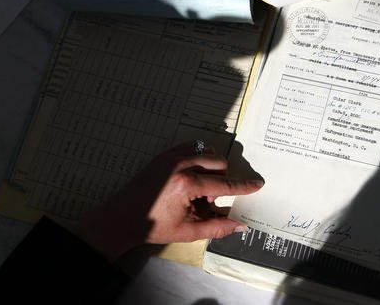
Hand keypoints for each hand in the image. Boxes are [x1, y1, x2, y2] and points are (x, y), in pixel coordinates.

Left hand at [74, 142, 262, 260]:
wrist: (120, 218)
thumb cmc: (153, 226)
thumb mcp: (188, 232)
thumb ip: (217, 227)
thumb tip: (241, 225)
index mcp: (187, 185)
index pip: (224, 183)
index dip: (244, 186)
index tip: (258, 184)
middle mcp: (180, 165)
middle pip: (219, 163)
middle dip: (221, 180)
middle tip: (207, 199)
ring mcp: (171, 156)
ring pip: (207, 152)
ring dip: (211, 168)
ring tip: (197, 188)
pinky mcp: (164, 154)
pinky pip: (192, 147)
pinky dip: (199, 158)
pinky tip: (192, 175)